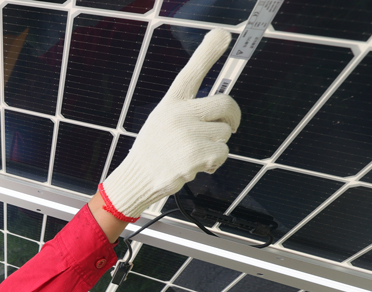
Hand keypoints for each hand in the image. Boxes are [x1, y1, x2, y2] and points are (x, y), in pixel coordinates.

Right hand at [100, 28, 240, 220]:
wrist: (139, 177)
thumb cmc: (155, 148)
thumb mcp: (164, 119)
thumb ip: (189, 108)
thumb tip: (221, 105)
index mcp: (171, 103)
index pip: (191, 73)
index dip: (208, 52)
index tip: (222, 35)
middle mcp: (179, 115)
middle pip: (226, 104)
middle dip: (232, 117)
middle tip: (229, 126)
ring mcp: (188, 135)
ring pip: (225, 133)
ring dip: (217, 145)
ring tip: (195, 152)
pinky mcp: (196, 155)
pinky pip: (222, 152)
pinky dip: (214, 162)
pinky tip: (196, 164)